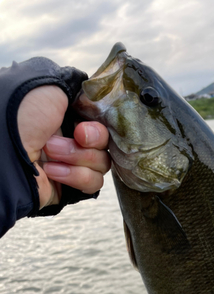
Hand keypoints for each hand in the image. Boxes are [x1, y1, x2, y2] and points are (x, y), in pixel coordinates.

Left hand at [17, 85, 110, 208]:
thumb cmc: (20, 116)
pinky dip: (75, 176)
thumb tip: (95, 100)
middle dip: (91, 139)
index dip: (98, 124)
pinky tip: (51, 172)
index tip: (83, 124)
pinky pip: (94, 183)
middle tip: (74, 136)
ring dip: (77, 157)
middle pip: (106, 142)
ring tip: (49, 153)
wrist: (4, 154)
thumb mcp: (50, 89)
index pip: (101, 121)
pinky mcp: (71, 187)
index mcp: (66, 115)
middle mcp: (71, 139)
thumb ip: (78, 90)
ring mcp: (72, 164)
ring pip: (102, 163)